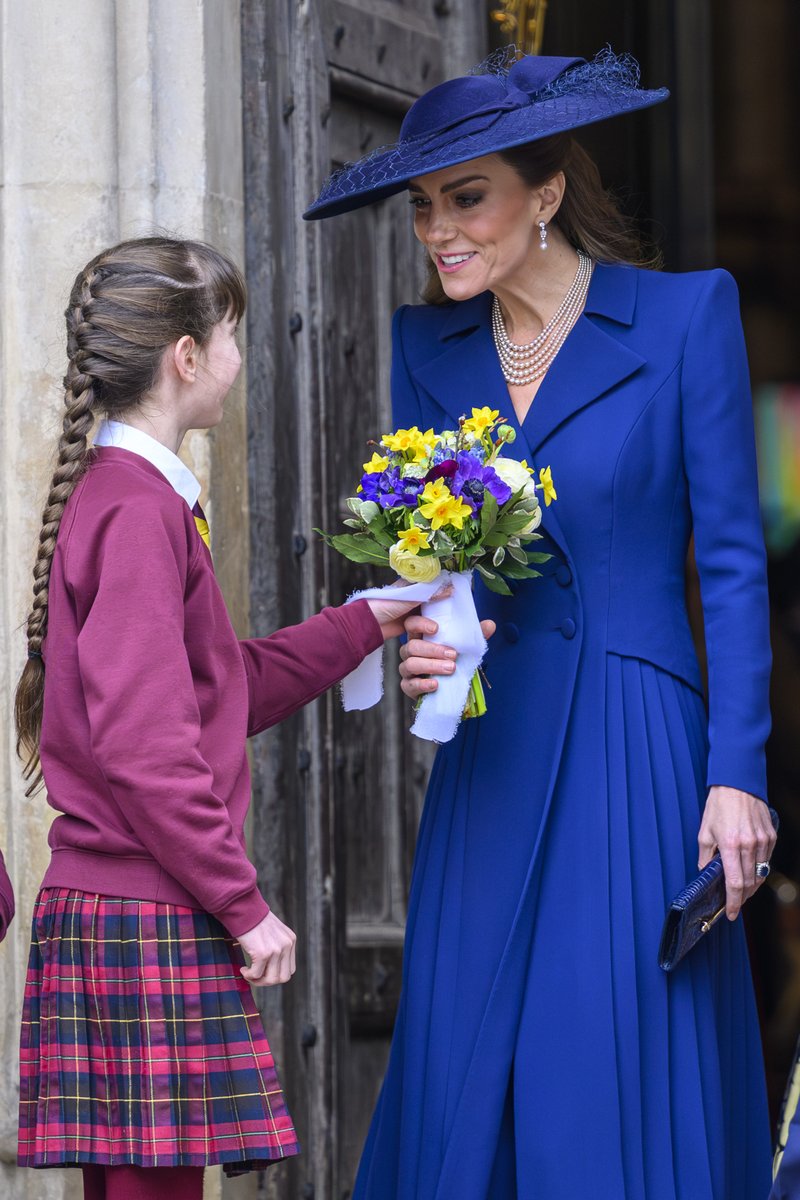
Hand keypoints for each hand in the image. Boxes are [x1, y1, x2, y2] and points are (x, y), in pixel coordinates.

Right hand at [238, 910, 296, 986]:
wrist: (243, 908)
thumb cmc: (253, 920)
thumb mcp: (273, 932)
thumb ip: (276, 947)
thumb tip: (270, 970)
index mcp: (290, 940)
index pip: (290, 969)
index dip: (276, 974)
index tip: (263, 972)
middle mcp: (286, 945)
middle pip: (283, 977)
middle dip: (268, 981)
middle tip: (255, 976)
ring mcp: (276, 949)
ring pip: (271, 979)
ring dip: (258, 980)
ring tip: (248, 973)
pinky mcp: (263, 953)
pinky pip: (256, 974)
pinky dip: (248, 975)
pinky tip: (243, 969)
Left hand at [366, 583, 452, 641]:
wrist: (368, 623)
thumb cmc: (385, 604)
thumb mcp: (410, 595)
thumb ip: (430, 591)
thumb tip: (450, 588)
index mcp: (412, 583)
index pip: (433, 582)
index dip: (444, 586)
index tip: (456, 591)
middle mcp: (413, 595)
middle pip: (434, 599)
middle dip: (442, 605)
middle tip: (452, 610)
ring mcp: (412, 610)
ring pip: (430, 613)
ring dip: (432, 619)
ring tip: (433, 626)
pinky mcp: (411, 624)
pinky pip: (424, 625)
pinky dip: (428, 627)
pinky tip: (434, 630)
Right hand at [399, 613, 496, 699]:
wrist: (452, 692)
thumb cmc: (454, 664)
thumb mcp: (465, 649)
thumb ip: (475, 637)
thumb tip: (490, 624)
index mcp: (421, 638)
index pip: (411, 625)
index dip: (419, 624)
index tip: (436, 628)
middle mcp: (410, 652)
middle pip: (411, 646)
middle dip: (433, 650)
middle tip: (453, 655)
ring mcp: (407, 670)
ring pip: (410, 664)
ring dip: (431, 666)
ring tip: (450, 669)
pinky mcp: (408, 687)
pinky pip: (409, 685)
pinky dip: (423, 684)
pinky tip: (436, 684)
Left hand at [697, 786, 776, 919]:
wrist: (737, 783)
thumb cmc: (718, 806)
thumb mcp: (705, 831)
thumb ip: (706, 857)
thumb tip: (707, 874)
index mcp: (730, 844)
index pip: (734, 883)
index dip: (733, 902)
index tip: (731, 914)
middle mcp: (749, 844)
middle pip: (749, 882)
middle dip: (741, 897)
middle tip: (734, 904)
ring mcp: (763, 841)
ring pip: (760, 874)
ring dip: (751, 886)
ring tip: (741, 891)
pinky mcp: (771, 836)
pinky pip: (766, 861)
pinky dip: (759, 870)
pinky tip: (750, 871)